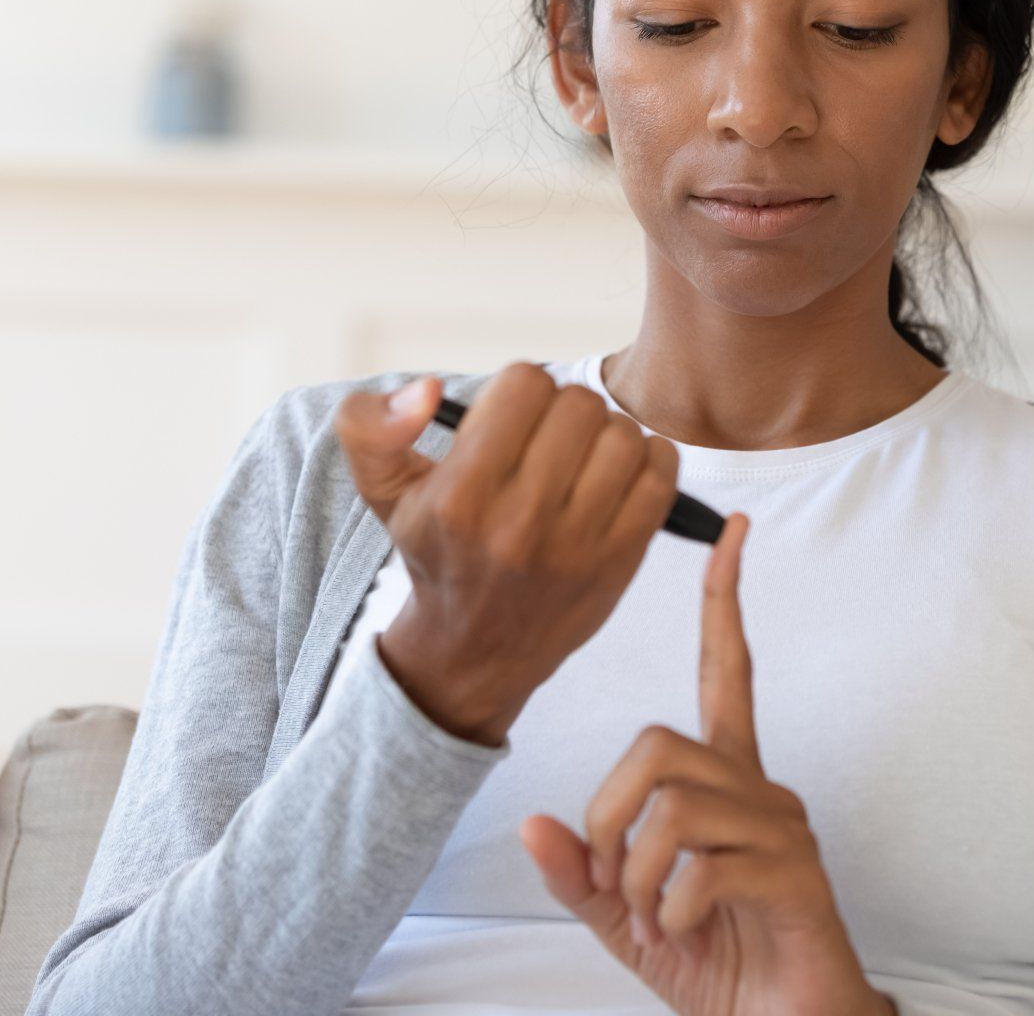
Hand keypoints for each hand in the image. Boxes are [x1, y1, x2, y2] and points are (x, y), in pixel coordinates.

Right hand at [333, 362, 680, 745]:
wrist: (477, 649)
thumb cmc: (437, 552)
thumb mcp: (384, 491)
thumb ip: (371, 426)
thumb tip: (425, 389)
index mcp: (460, 498)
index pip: (524, 384)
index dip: (519, 390)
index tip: (510, 419)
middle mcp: (519, 524)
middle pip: (579, 404)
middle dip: (563, 408)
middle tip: (547, 437)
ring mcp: (578, 545)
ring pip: (624, 434)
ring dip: (607, 432)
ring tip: (581, 456)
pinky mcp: (623, 558)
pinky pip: (662, 471)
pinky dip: (648, 458)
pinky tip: (617, 472)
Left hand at [519, 513, 895, 1015]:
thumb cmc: (717, 963)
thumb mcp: (627, 919)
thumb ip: (583, 874)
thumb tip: (532, 826)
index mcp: (723, 784)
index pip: (724, 670)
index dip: (724, 602)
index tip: (732, 532)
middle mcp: (759, 789)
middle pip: (659, 743)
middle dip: (610, 817)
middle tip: (617, 884)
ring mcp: (783, 830)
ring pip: (675, 805)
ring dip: (640, 875)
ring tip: (658, 919)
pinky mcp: (796, 876)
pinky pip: (705, 866)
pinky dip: (674, 909)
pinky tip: (687, 934)